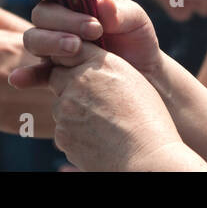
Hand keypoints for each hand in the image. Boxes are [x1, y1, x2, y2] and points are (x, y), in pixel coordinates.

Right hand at [11, 0, 163, 80]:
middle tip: (94, 30)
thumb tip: (101, 2)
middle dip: (64, 19)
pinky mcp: (54, 74)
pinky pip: (35, 74)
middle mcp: (57, 21)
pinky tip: (20, 79)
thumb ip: (120, 11)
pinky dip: (26, 75)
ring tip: (76, 49)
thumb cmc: (136, 38)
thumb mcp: (136, 20)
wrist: (144, 75)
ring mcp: (53, 47)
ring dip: (50, 42)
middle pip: (41, 13)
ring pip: (33, 39)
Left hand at [45, 47, 187, 170]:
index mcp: (98, 64)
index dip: (74, 61)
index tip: (82, 70)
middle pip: (58, 76)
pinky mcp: (62, 134)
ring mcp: (66, 109)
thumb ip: (104, 69)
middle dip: (68, 85)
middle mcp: (77, 82)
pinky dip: (75, 133)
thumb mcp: (131, 80)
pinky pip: (63, 129)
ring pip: (61, 105)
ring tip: (103, 124)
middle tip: (92, 100)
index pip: (70, 50)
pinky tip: (99, 139)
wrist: (147, 157)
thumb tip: (85, 68)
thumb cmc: (148, 119)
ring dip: (73, 111)